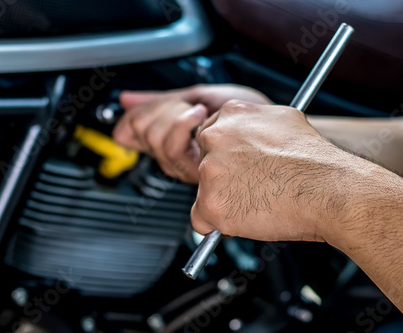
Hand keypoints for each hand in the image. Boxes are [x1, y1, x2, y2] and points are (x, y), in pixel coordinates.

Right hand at [113, 84, 271, 182]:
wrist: (276, 124)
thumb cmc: (249, 112)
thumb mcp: (200, 95)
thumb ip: (163, 99)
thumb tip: (127, 98)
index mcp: (172, 137)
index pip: (129, 132)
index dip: (131, 118)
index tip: (142, 108)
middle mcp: (176, 155)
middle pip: (143, 133)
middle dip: (160, 109)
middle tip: (184, 105)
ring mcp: (187, 164)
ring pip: (155, 141)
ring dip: (173, 116)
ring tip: (196, 111)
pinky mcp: (198, 169)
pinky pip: (172, 148)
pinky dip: (182, 123)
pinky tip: (200, 116)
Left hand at [191, 100, 362, 241]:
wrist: (329, 190)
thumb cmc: (315, 161)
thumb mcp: (286, 120)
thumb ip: (257, 124)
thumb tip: (252, 133)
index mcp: (232, 114)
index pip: (210, 136)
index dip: (226, 156)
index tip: (238, 167)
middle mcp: (215, 138)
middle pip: (204, 162)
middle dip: (223, 177)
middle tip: (250, 187)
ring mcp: (210, 171)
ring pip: (204, 191)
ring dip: (224, 199)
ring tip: (255, 202)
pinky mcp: (211, 203)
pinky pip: (200, 220)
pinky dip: (218, 225)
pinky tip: (242, 219)